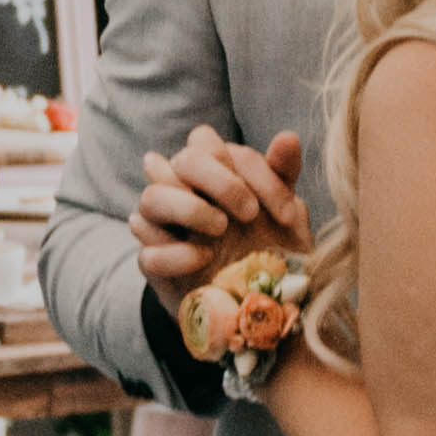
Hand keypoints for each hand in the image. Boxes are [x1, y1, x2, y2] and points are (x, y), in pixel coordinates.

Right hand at [131, 123, 300, 291]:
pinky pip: (148, 252)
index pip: (212, 143)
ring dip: (190, 209)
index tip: (285, 212)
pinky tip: (205, 259)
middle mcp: (179, 188)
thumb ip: (283, 173)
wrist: (253, 297)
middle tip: (250, 214)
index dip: (252, 171)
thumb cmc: (266, 242)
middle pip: (183, 159)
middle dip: (221, 182)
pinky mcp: (154, 264)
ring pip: (152, 198)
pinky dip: (177, 255)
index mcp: (208, 168)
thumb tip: (288, 137)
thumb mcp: (283, 210)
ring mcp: (161, 226)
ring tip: (221, 228)